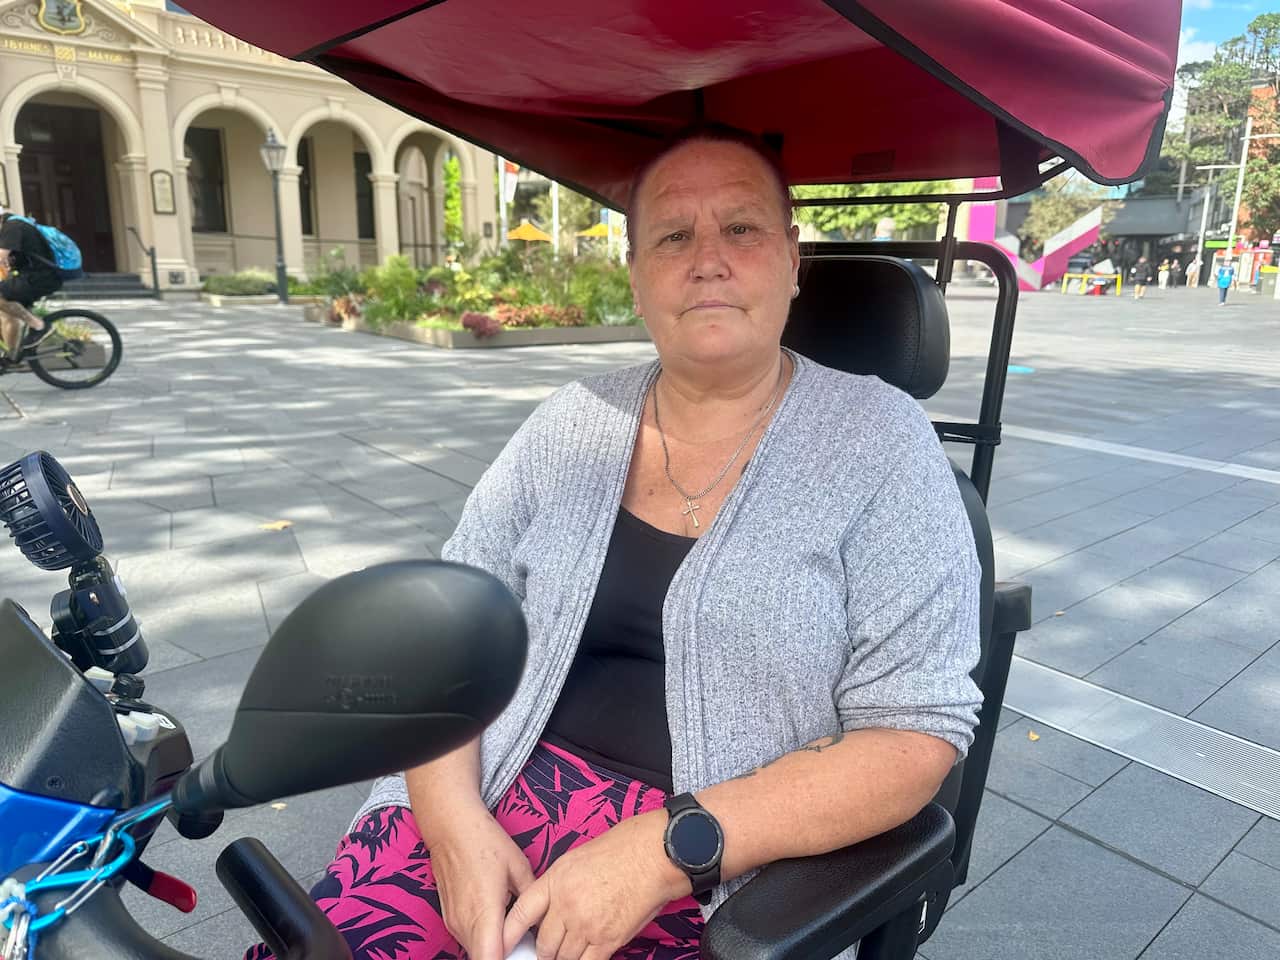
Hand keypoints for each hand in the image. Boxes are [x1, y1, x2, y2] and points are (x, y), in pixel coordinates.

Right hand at [428, 807, 534, 959]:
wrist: (450, 827)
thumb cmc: (484, 841)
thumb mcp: (518, 866)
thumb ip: (531, 898)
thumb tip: (543, 919)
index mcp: (484, 911)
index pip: (490, 958)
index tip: (526, 955)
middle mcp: (465, 922)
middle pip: (484, 958)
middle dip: (506, 956)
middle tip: (526, 947)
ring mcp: (454, 922)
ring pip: (476, 950)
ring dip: (493, 948)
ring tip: (514, 933)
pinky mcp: (450, 919)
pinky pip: (468, 939)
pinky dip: (484, 939)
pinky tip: (498, 923)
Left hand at [501, 810, 688, 959]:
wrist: (655, 853)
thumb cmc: (623, 848)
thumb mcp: (578, 858)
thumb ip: (559, 884)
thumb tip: (552, 907)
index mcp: (555, 880)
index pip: (521, 914)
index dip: (507, 934)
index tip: (500, 946)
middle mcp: (566, 905)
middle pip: (543, 944)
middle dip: (545, 951)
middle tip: (550, 951)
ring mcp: (586, 925)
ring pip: (563, 958)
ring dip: (565, 959)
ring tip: (571, 952)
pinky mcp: (608, 940)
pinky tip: (587, 957)